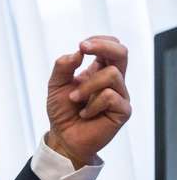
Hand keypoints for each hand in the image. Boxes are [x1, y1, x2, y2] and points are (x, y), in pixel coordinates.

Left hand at [46, 36, 130, 168]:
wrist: (63, 137)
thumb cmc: (62, 111)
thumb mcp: (56, 85)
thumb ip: (63, 66)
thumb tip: (78, 52)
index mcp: (99, 71)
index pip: (110, 47)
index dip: (99, 41)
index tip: (81, 46)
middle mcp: (113, 81)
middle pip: (121, 53)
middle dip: (103, 46)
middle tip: (83, 48)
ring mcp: (120, 95)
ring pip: (112, 74)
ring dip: (87, 86)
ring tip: (74, 100)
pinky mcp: (123, 111)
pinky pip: (110, 96)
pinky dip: (92, 104)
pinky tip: (86, 114)